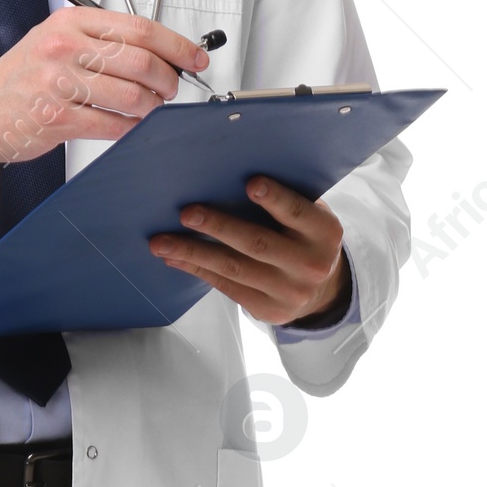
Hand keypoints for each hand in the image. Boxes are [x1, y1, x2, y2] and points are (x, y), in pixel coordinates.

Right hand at [0, 8, 209, 173]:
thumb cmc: (22, 76)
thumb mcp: (56, 40)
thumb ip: (101, 39)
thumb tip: (158, 51)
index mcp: (71, 22)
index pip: (140, 28)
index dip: (176, 45)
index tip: (195, 58)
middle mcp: (65, 48)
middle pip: (142, 62)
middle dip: (168, 80)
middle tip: (171, 89)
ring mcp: (59, 83)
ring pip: (132, 96)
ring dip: (152, 108)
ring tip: (149, 110)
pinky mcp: (57, 118)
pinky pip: (113, 125)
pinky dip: (131, 129)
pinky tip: (131, 127)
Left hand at [149, 173, 349, 326]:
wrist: (322, 291)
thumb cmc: (304, 238)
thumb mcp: (309, 217)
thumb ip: (285, 201)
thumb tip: (229, 177)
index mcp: (324, 233)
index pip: (297, 213)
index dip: (275, 199)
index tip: (251, 184)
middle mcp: (309, 265)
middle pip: (257, 243)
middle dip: (218, 227)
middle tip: (187, 213)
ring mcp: (288, 291)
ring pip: (234, 268)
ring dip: (194, 252)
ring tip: (162, 241)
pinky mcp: (267, 310)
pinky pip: (226, 286)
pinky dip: (197, 269)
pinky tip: (174, 257)